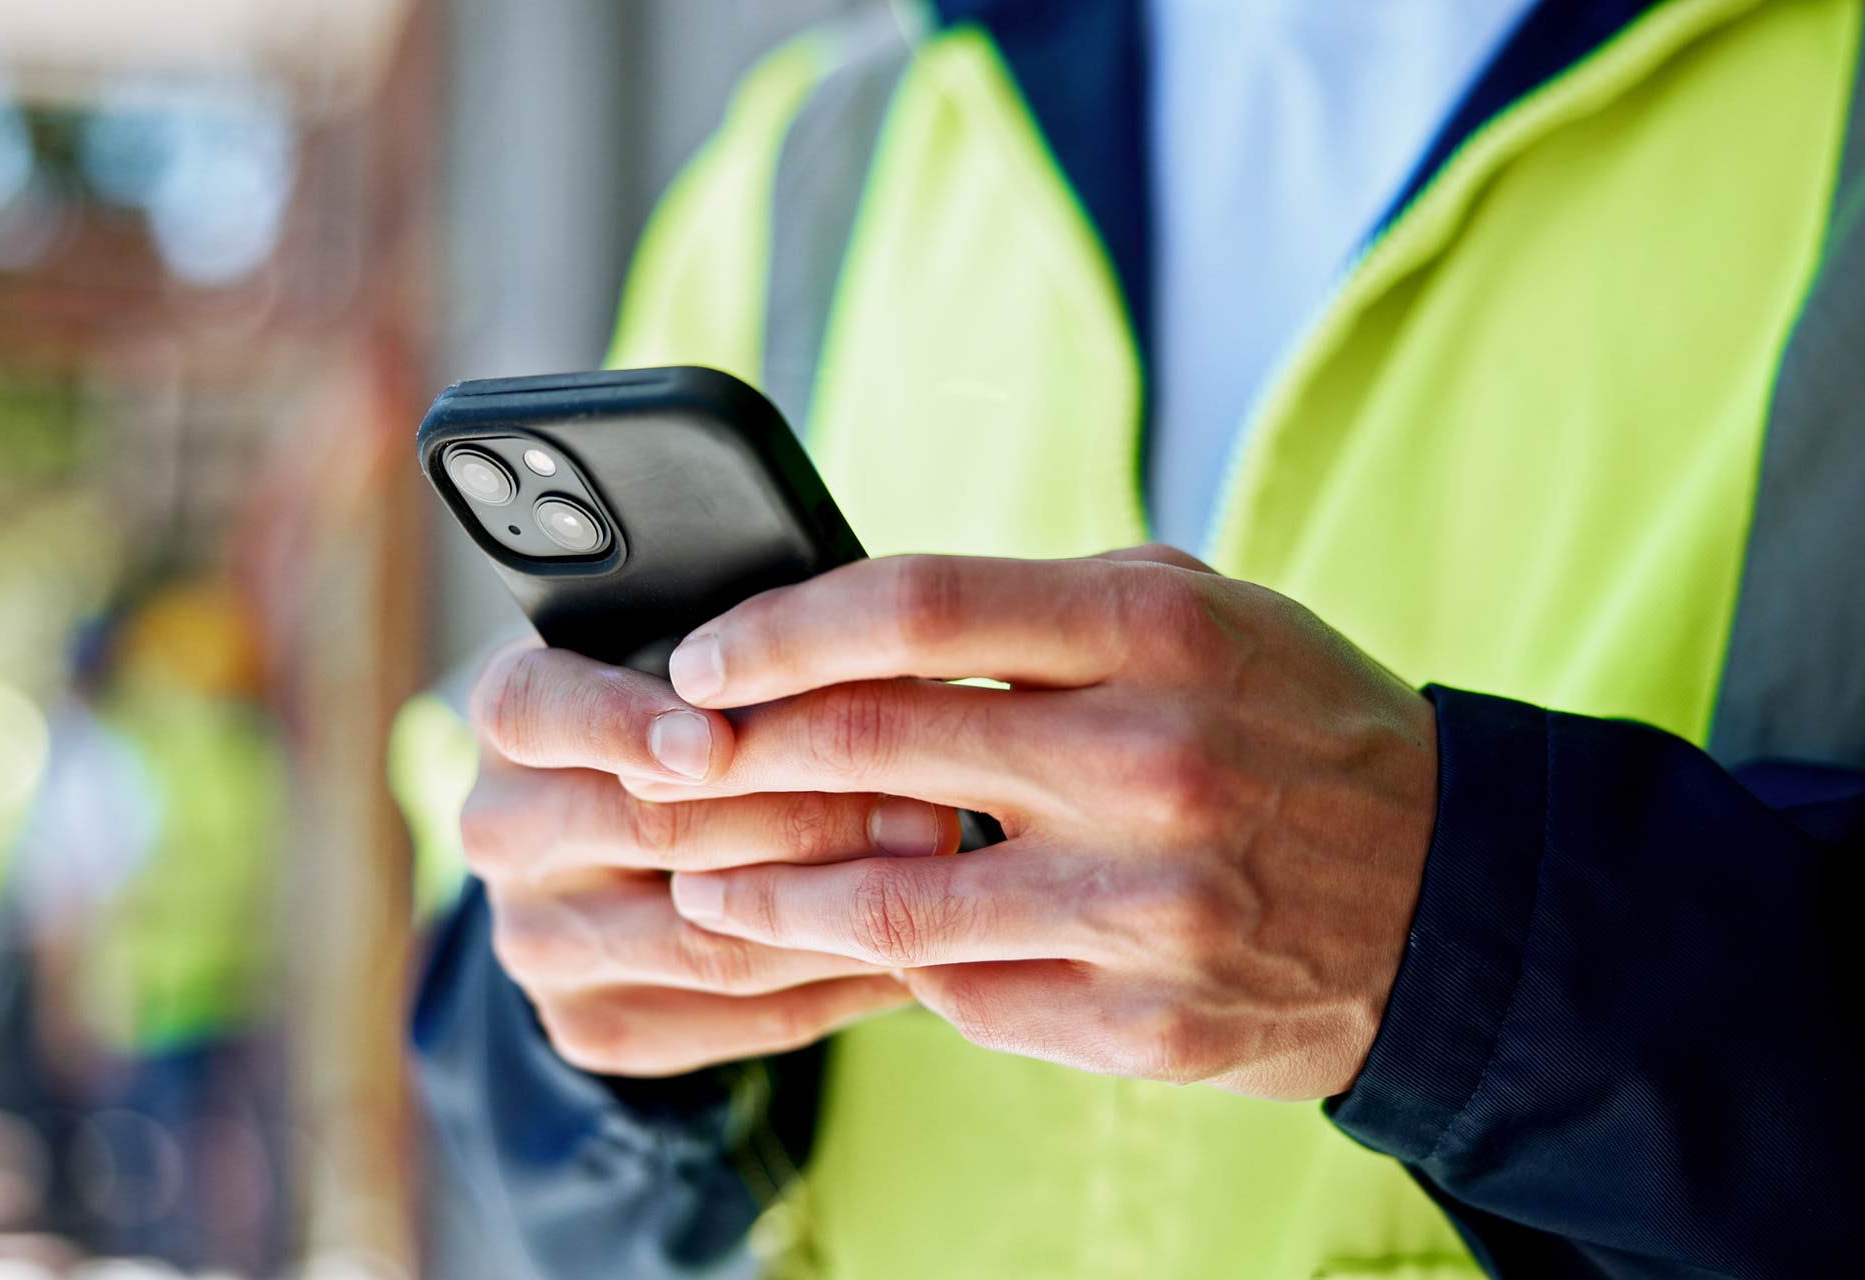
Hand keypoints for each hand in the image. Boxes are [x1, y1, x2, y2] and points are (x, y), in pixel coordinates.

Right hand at [460, 641, 953, 1076]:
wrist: (625, 853)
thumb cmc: (693, 710)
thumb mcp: (687, 653)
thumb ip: (737, 652)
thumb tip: (848, 649)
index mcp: (512, 717)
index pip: (539, 712)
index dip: (623, 724)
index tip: (710, 739)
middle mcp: (502, 832)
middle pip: (653, 831)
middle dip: (803, 816)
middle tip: (925, 802)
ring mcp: (539, 942)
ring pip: (706, 939)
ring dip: (837, 909)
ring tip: (939, 877)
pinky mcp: (593, 1026)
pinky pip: (737, 1016)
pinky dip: (836, 983)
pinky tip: (912, 949)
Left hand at [612, 546, 1433, 1099]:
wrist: (1450, 900)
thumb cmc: (1297, 730)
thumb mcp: (1207, 616)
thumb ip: (1047, 609)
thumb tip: (858, 625)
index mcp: (1158, 635)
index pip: (917, 610)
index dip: (781, 630)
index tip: (704, 660)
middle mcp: (1148, 765)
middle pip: (873, 747)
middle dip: (737, 758)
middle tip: (669, 768)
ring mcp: (1145, 909)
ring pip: (885, 904)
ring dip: (764, 895)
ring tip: (703, 882)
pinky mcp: (1143, 1023)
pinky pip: (964, 996)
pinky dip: (896, 967)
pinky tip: (859, 946)